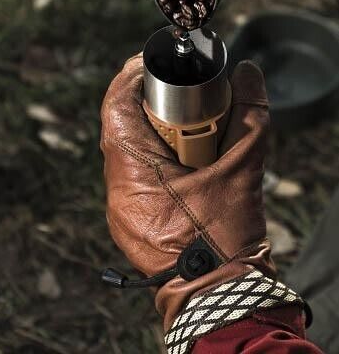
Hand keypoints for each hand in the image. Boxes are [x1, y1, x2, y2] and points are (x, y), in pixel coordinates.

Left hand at [101, 55, 274, 329]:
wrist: (218, 298)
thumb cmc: (225, 240)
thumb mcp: (242, 171)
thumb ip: (248, 117)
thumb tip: (248, 74)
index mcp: (133, 172)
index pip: (115, 109)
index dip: (128, 79)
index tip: (148, 65)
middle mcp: (117, 189)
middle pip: (118, 128)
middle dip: (143, 105)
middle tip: (172, 94)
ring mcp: (118, 208)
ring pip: (123, 153)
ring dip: (146, 134)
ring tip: (177, 124)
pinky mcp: (127, 221)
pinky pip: (129, 176)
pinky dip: (148, 160)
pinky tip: (174, 158)